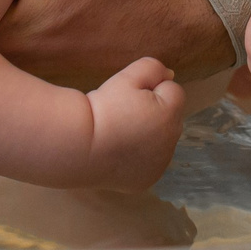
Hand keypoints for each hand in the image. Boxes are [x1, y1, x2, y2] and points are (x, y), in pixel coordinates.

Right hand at [84, 57, 186, 190]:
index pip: (172, 91)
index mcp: (170, 116)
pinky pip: (149, 162)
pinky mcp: (146, 181)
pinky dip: (139, 157)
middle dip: (154, 112)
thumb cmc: (102, 108)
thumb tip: (170, 75)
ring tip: (120, 134)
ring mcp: (159, 165)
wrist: (78, 146)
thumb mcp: (127, 77)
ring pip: (160, 141)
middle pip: (169, 118)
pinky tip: (119, 153)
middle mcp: (171, 144)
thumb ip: (154, 68)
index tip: (129, 97)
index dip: (150, 89)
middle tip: (123, 114)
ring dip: (149, 135)